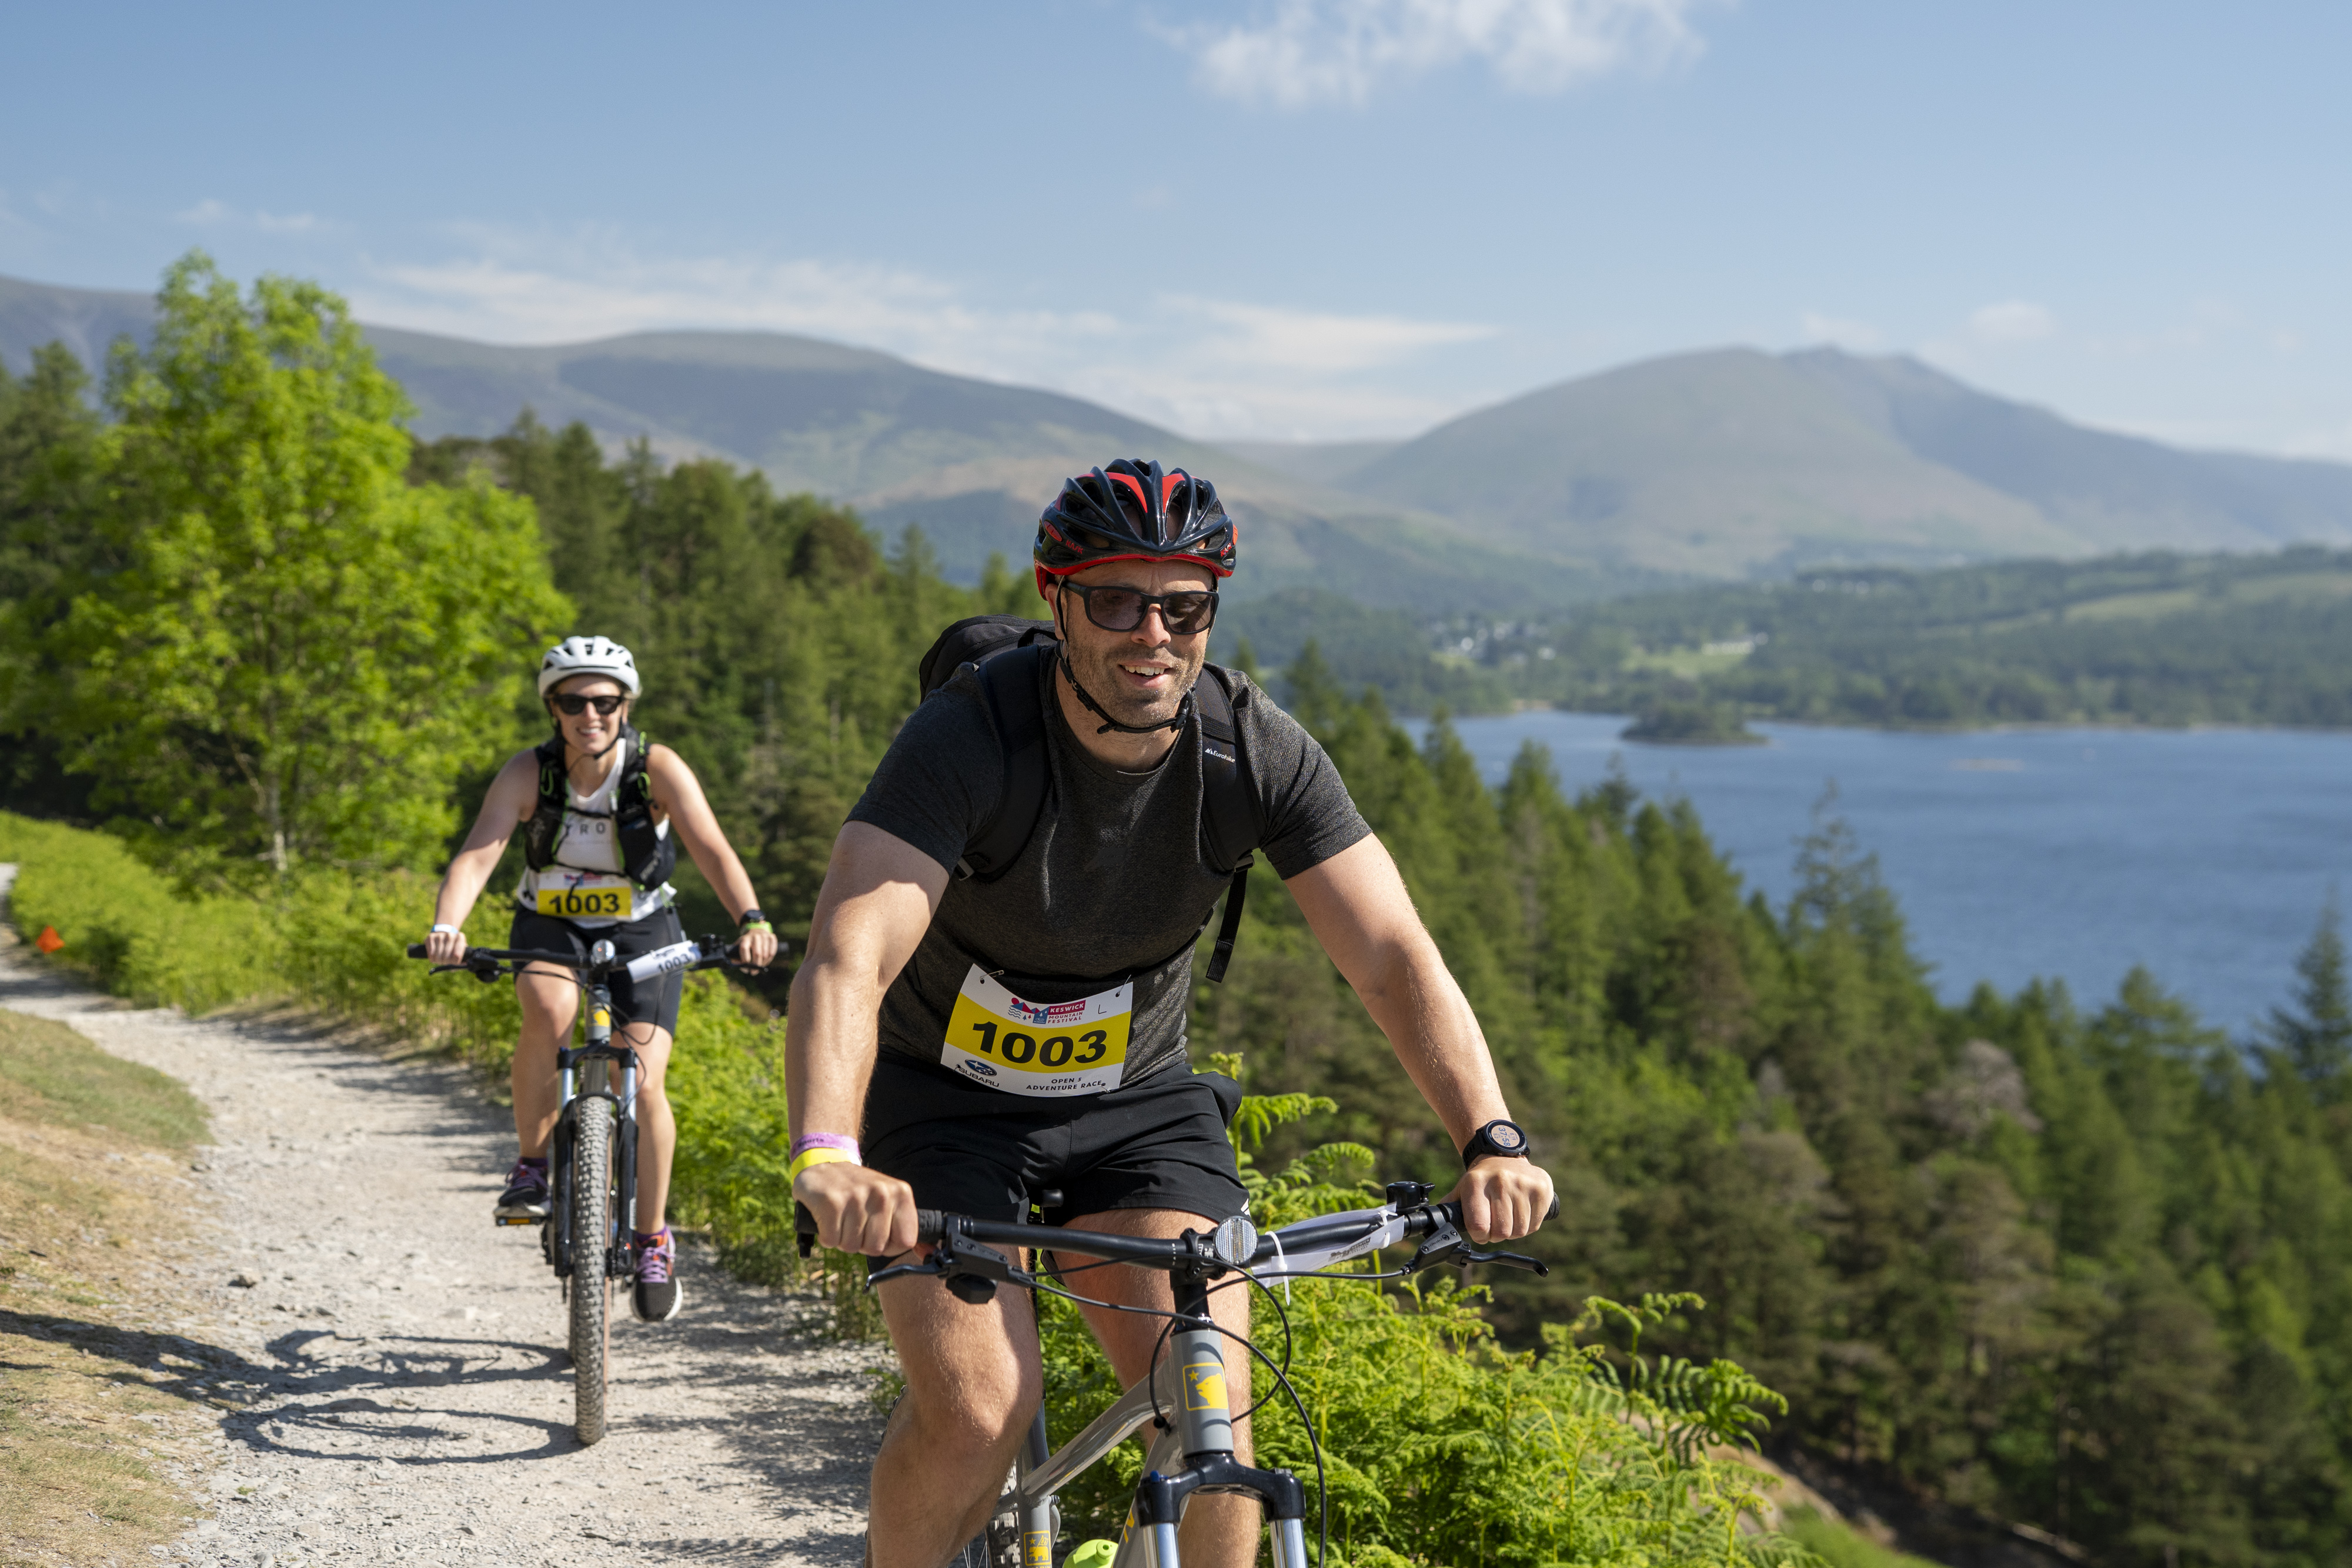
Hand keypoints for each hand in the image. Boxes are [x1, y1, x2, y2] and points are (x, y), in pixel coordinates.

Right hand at [425, 927, 468, 964]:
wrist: (442, 934)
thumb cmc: (453, 946)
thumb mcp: (460, 950)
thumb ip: (463, 959)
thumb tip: (464, 964)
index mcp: (460, 937)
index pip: (457, 956)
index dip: (454, 962)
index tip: (453, 962)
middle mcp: (450, 935)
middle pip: (446, 957)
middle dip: (446, 962)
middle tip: (445, 962)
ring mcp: (440, 936)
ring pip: (438, 956)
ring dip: (438, 961)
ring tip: (440, 959)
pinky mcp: (430, 937)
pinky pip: (431, 954)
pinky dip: (432, 959)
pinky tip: (434, 956)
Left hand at [737, 927, 780, 970]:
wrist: (756, 932)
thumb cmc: (746, 944)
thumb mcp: (738, 948)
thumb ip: (735, 957)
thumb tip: (739, 965)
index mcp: (745, 939)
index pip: (744, 948)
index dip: (744, 959)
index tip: (745, 966)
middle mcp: (755, 936)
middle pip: (757, 953)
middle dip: (755, 965)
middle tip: (753, 972)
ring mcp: (764, 936)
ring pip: (766, 954)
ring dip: (763, 964)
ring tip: (759, 967)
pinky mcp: (772, 937)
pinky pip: (772, 952)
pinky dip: (769, 959)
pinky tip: (765, 962)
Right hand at [797, 1161, 918, 1257]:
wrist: (822, 1169)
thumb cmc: (857, 1191)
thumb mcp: (888, 1200)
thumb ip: (904, 1225)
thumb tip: (929, 1253)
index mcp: (901, 1193)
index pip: (906, 1241)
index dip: (890, 1246)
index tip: (878, 1234)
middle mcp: (881, 1193)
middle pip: (876, 1248)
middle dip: (862, 1243)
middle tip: (855, 1223)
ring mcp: (856, 1196)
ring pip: (851, 1246)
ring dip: (842, 1239)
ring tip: (842, 1217)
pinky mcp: (831, 1202)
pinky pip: (831, 1240)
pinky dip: (827, 1236)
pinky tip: (828, 1217)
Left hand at [1449, 1156, 1553, 1244]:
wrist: (1505, 1157)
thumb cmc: (1481, 1181)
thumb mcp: (1461, 1190)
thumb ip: (1450, 1209)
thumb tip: (1438, 1227)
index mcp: (1475, 1183)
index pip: (1478, 1226)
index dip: (1480, 1236)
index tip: (1480, 1231)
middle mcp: (1500, 1181)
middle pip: (1501, 1233)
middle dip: (1497, 1235)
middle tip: (1495, 1224)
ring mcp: (1523, 1184)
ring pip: (1520, 1231)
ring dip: (1513, 1231)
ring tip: (1508, 1216)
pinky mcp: (1541, 1188)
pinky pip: (1535, 1224)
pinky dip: (1528, 1225)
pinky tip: (1521, 1211)